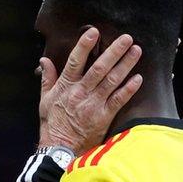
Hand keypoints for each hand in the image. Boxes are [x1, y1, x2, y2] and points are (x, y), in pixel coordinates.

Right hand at [38, 27, 141, 154]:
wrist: (59, 149)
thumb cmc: (52, 124)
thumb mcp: (45, 100)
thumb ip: (47, 78)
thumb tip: (44, 60)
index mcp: (65, 87)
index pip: (75, 62)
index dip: (84, 46)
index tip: (94, 32)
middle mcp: (80, 93)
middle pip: (99, 68)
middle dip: (114, 52)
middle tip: (126, 38)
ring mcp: (93, 105)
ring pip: (112, 81)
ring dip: (125, 65)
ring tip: (136, 51)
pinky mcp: (103, 117)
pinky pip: (118, 100)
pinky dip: (128, 89)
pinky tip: (138, 78)